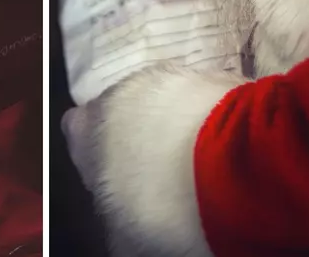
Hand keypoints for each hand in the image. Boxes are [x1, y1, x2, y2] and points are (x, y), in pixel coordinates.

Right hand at [60, 64, 243, 256]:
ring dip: (173, 124)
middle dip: (138, 139)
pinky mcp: (208, 72)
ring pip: (162, 102)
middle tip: (161, 176)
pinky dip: (206, 117)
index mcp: (83, 132)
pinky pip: (200, 98)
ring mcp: (164, 77)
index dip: (97, 158)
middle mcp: (117, 93)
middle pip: (121, 115)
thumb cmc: (164, 206)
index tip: (118, 182)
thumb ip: (113, 218)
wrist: (231, 168)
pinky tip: (220, 149)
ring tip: (197, 163)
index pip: (77, 136)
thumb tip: (122, 224)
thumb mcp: (124, 236)